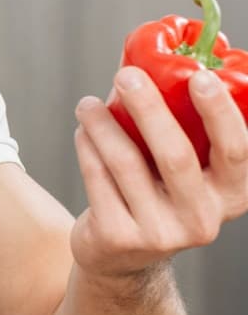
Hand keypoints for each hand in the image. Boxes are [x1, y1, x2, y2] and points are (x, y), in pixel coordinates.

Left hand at [71, 66, 247, 276]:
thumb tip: (149, 58)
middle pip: (176, 155)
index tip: (199, 76)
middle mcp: (202, 219)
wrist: (121, 257)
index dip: (220, 113)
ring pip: (127, 165)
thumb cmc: (156, 194)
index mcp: (231, 195)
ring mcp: (160, 234)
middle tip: (127, 75)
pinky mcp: (118, 238)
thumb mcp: (181, 170)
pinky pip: (98, 180)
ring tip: (87, 104)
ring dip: (103, 125)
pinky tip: (83, 131)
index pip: (236, 150)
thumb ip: (180, 124)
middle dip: (149, 108)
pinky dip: (88, 149)